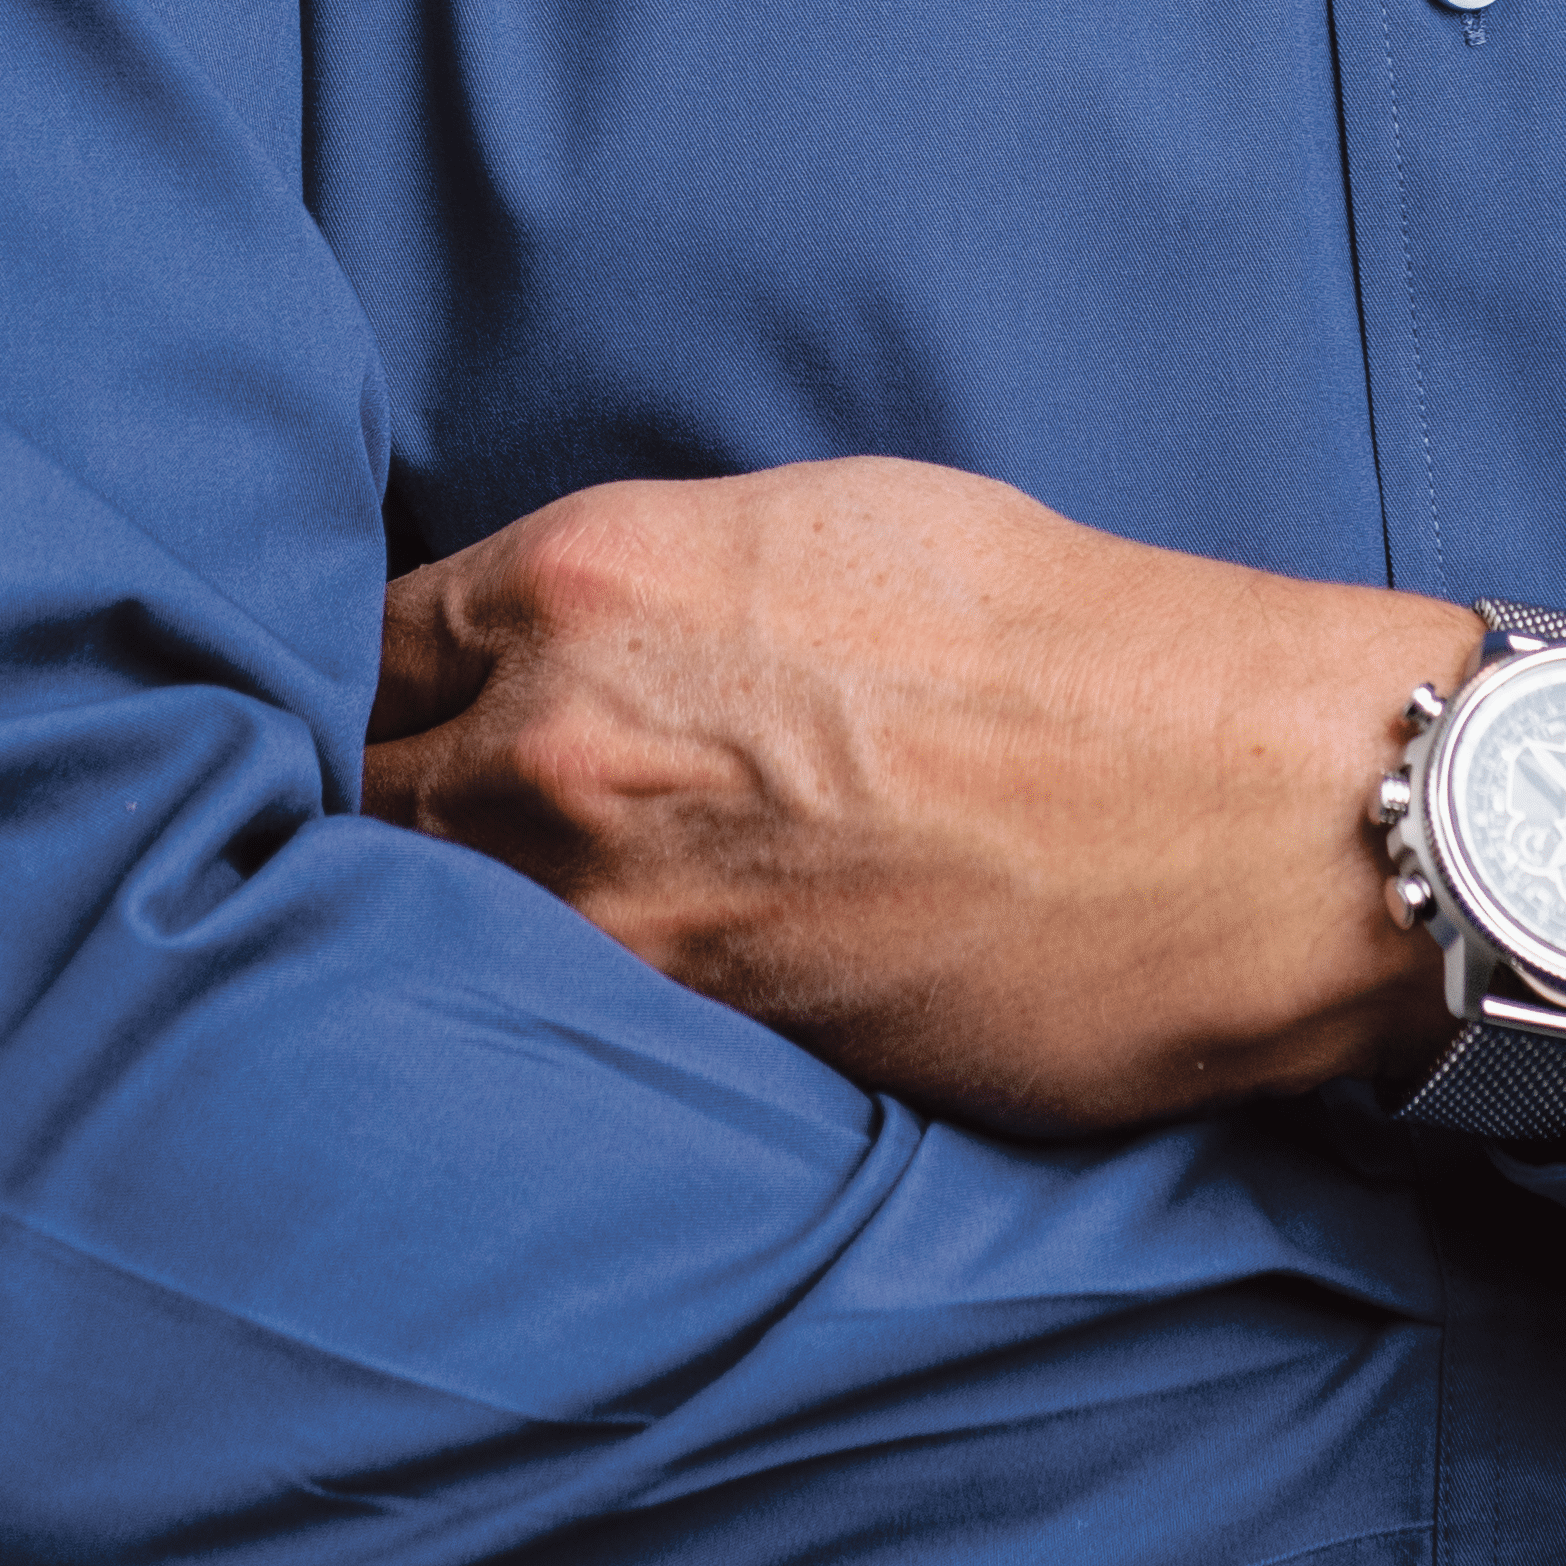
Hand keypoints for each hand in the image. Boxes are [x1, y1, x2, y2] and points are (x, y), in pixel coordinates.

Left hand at [365, 456, 1460, 1132]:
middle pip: (350, 790)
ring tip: (440, 925)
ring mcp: (608, 916)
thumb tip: (551, 632)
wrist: (1215, 809)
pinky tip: (548, 999)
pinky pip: (530, 1027)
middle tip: (381, 818)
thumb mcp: (817, 522)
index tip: (374, 695)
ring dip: (420, 924)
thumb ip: (641, 582)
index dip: (364, 664)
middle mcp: (558, 747)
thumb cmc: (1049, 638)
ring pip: (411, 927)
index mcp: (589, 579)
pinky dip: (520, 1012)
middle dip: (360, 799)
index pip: (365, 629)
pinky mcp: (682, 1043)